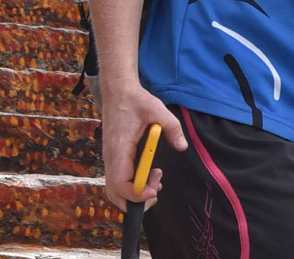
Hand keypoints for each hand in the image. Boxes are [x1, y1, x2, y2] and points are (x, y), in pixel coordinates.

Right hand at [100, 79, 186, 211]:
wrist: (118, 92)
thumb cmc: (136, 101)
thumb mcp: (157, 109)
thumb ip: (172, 127)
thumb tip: (182, 146)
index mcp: (119, 149)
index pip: (120, 184)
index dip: (136, 194)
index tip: (154, 191)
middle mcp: (111, 158)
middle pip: (114, 194)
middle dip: (135, 201)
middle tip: (156, 191)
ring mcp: (110, 159)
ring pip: (115, 190)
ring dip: (135, 194)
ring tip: (156, 180)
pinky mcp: (114, 158)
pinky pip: (118, 180)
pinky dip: (132, 186)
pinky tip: (150, 174)